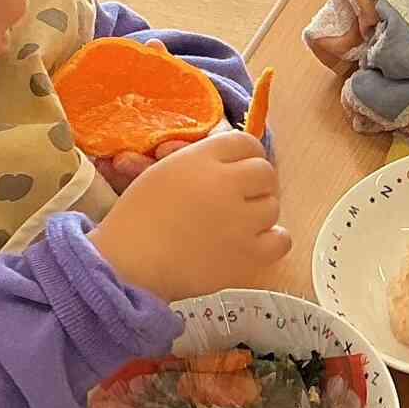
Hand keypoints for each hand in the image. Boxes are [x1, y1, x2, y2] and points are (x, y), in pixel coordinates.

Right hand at [90, 131, 288, 301]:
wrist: (127, 265)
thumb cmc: (136, 219)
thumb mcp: (161, 173)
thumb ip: (197, 161)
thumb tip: (224, 156)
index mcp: (201, 160)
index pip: (245, 142)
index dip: (246, 156)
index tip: (240, 169)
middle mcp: (225, 184)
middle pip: (265, 172)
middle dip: (256, 184)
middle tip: (240, 198)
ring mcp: (240, 220)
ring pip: (273, 206)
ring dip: (259, 214)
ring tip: (236, 224)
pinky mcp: (247, 255)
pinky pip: (281, 240)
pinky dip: (272, 240)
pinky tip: (254, 243)